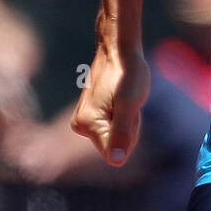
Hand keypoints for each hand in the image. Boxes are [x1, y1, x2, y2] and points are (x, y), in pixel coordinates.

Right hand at [70, 28, 150, 166]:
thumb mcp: (131, 103)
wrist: (118, 49)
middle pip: (115, 145)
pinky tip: (120, 98)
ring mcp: (82, 120)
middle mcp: (79, 126)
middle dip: (128, 126)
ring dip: (126, 119)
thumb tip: (117, 161)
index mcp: (87, 125)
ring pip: (115, 135)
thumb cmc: (127, 73)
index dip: (130, 132)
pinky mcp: (88, 115)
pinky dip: (122, 114)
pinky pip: (112, 125)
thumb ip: (123, 132)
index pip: (116, 153)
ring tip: (124, 97)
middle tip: (128, 102)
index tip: (128, 108)